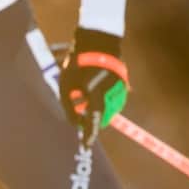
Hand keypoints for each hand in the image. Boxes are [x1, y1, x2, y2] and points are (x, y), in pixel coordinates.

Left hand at [58, 28, 129, 146]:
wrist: (97, 43)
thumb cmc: (77, 64)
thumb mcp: (66, 86)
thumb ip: (69, 107)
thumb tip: (75, 123)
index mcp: (95, 92)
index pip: (92, 119)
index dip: (89, 134)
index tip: (86, 145)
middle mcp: (111, 92)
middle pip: (101, 116)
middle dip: (90, 117)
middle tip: (78, 110)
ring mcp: (119, 89)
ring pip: (108, 109)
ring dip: (98, 108)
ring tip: (85, 94)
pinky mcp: (123, 85)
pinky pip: (114, 101)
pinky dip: (104, 101)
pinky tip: (94, 90)